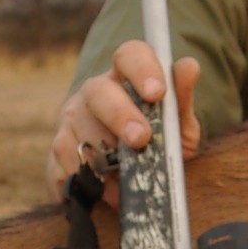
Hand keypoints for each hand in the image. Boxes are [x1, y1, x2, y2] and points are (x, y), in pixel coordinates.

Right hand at [47, 41, 200, 198]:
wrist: (129, 169)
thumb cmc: (156, 137)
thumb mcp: (177, 122)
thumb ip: (182, 99)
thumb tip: (189, 67)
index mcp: (125, 77)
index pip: (129, 56)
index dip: (142, 70)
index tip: (157, 92)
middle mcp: (94, 93)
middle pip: (98, 93)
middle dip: (119, 116)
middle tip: (140, 139)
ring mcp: (71, 120)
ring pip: (78, 131)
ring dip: (102, 157)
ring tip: (125, 179)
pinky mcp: (58, 151)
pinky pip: (63, 165)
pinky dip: (85, 181)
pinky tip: (104, 192)